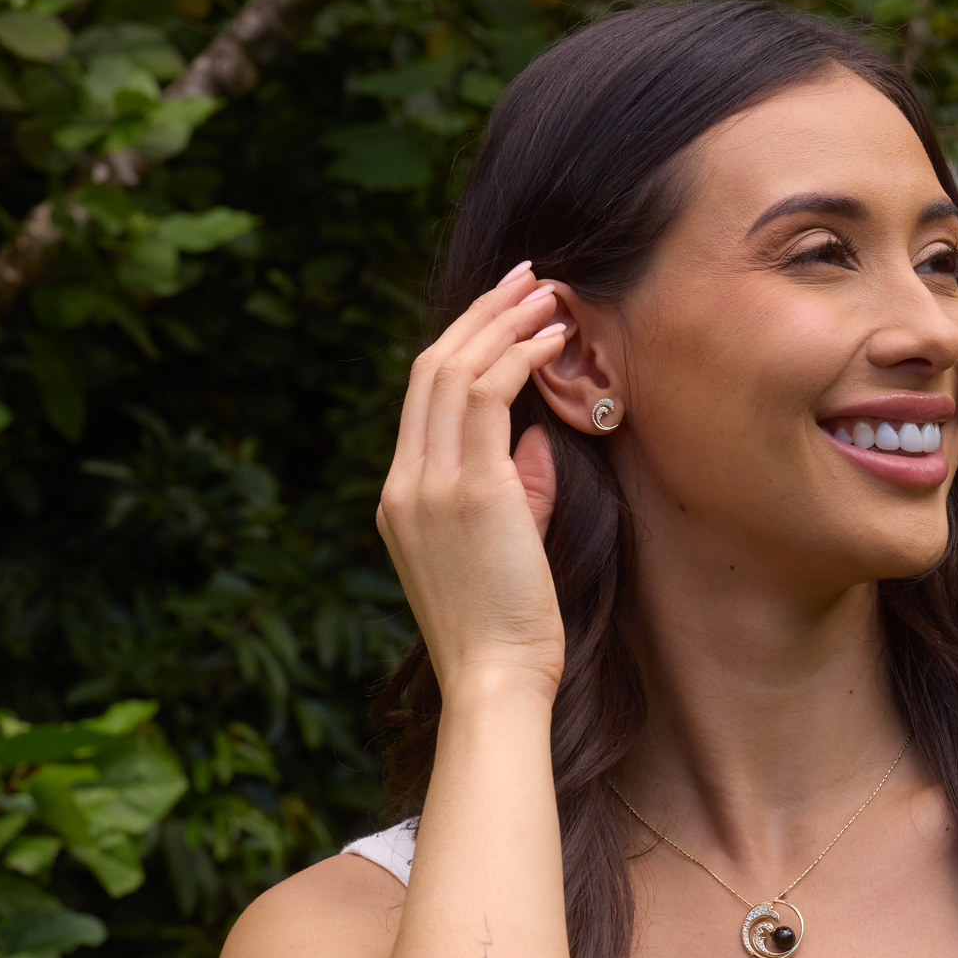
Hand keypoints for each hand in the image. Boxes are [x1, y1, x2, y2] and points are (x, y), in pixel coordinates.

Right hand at [377, 263, 569, 701]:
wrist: (495, 681)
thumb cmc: (508, 633)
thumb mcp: (507, 550)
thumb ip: (518, 490)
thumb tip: (538, 437)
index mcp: (402, 500)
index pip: (423, 399)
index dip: (464, 344)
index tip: (504, 313)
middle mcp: (405, 484)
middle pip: (431, 368)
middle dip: (481, 314)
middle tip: (527, 277)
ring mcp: (429, 486)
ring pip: (455, 371)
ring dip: (504, 324)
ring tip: (549, 294)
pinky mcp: (468, 491)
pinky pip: (487, 398)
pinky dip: (521, 358)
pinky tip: (555, 339)